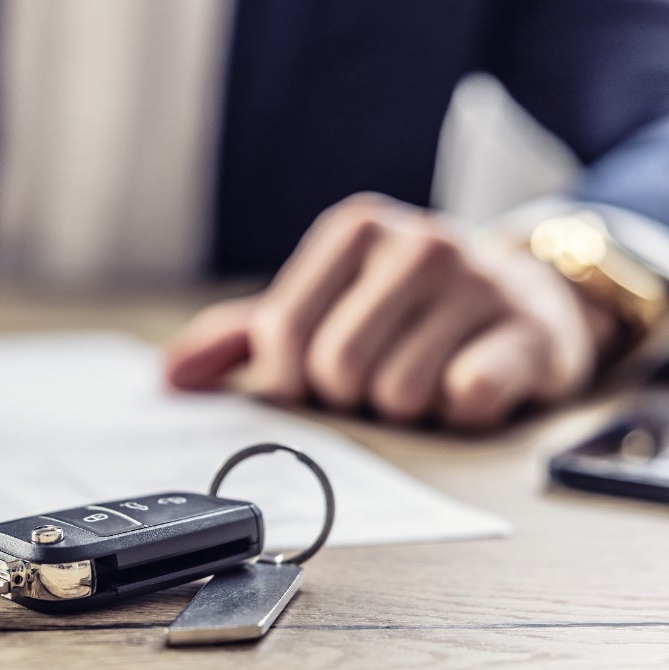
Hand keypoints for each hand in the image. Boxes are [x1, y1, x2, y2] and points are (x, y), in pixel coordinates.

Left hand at [165, 193, 619, 428]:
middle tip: (382, 373)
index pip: (282, 336)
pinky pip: (466, 398)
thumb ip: (241, 335)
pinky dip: (461, 410)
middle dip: (352, 396)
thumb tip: (167, 378)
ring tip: (430, 372)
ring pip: (398, 393)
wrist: (532, 296)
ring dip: (406, 408)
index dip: (295, 379)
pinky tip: (471, 380)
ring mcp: (478, 280)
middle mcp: (416, 241)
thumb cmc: (404, 308)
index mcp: (352, 229)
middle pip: (337, 370)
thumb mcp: (323, 302)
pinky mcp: (529, 328)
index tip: (321, 374)